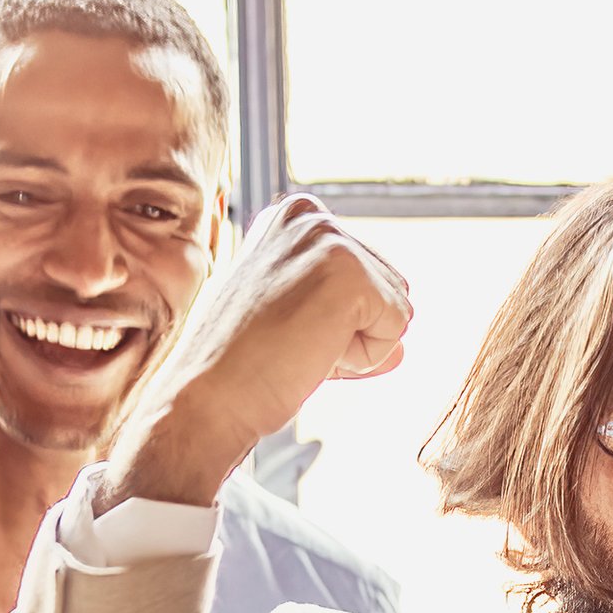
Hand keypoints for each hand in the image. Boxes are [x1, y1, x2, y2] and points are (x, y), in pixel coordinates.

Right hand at [97, 194, 410, 509]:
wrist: (209, 397)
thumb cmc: (238, 366)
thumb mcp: (295, 324)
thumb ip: (349, 323)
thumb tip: (403, 348)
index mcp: (292, 217)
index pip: (364, 274)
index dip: (335, 321)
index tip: (282, 328)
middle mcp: (311, 215)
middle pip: (389, 286)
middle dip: (353, 331)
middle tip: (291, 342)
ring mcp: (330, 240)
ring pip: (398, 308)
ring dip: (357, 345)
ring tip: (298, 346)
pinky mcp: (349, 274)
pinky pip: (397, 328)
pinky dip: (362, 357)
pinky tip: (311, 351)